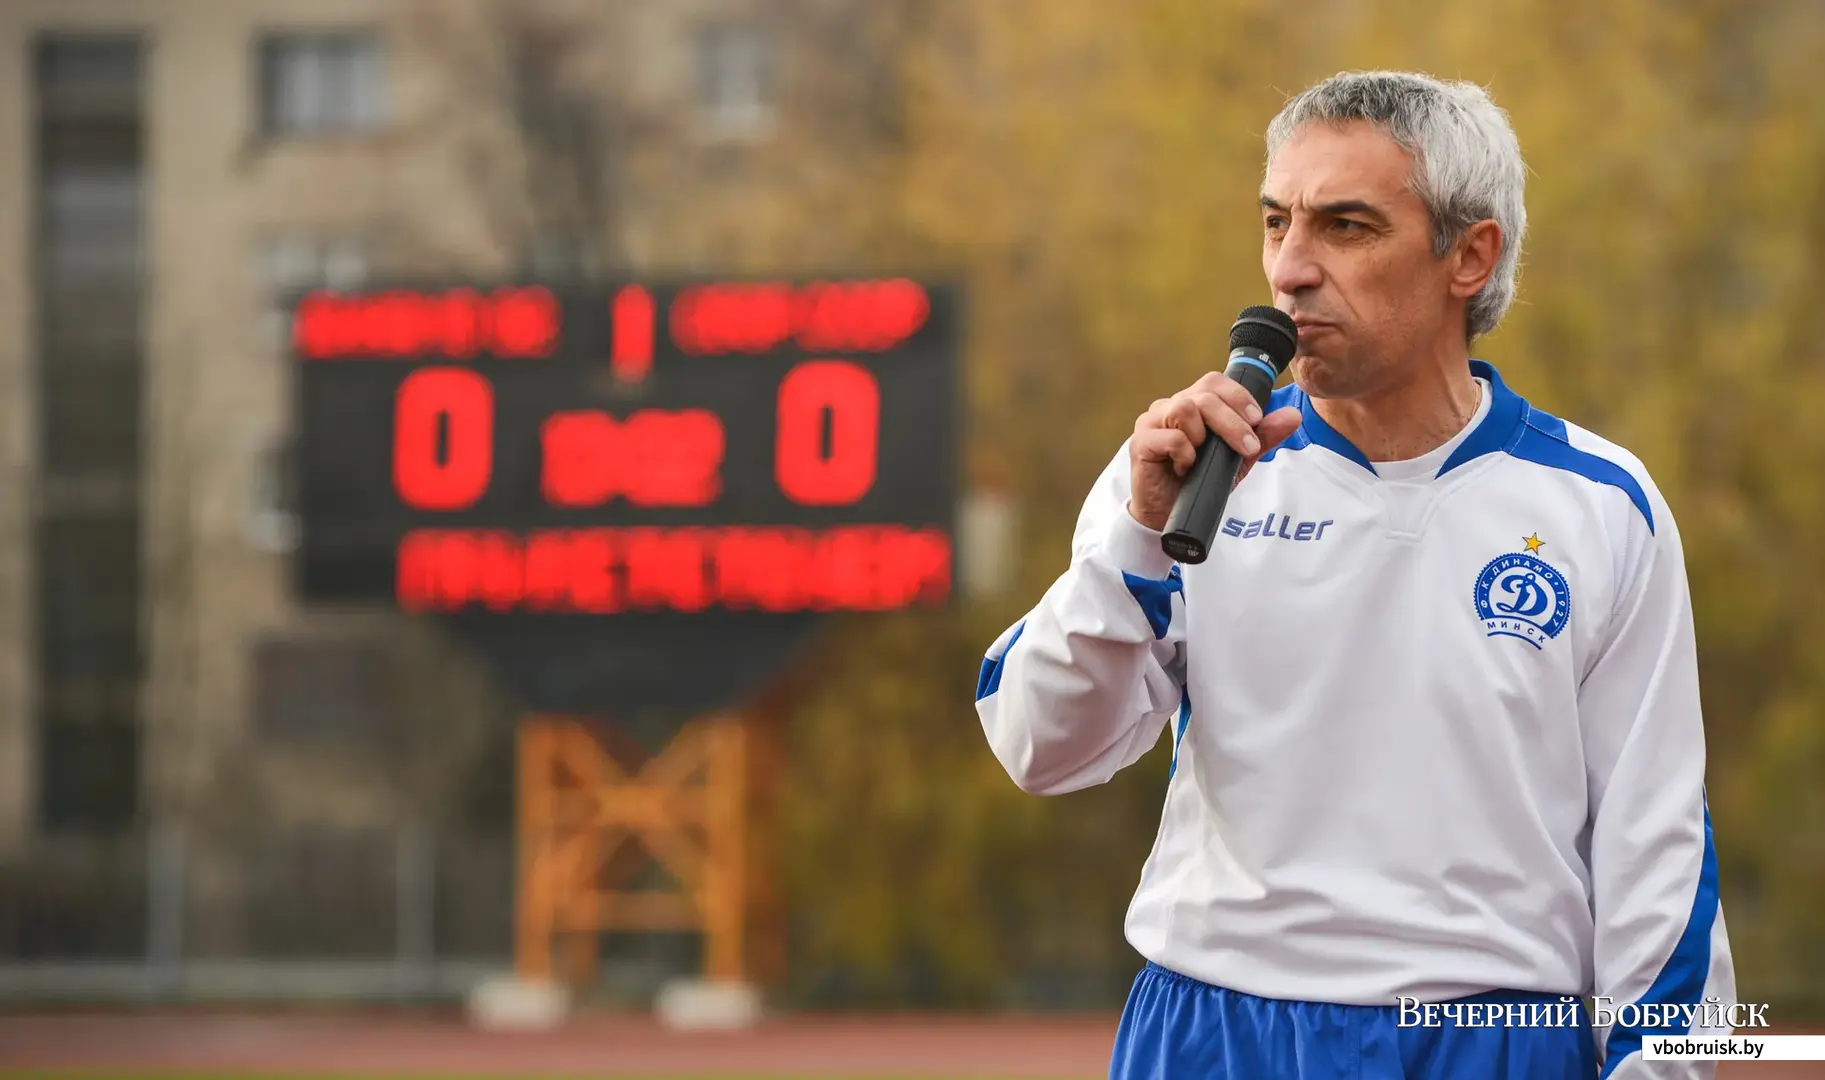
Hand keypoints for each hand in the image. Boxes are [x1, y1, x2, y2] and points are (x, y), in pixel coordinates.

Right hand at [1128, 372, 1302, 532]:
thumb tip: (1293, 415)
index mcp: (1192, 403)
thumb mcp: (1237, 458)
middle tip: (1248, 447)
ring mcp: (1152, 423)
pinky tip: (1187, 467)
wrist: (1169, 515)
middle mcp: (1169, 407)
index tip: (1256, 419)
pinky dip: (1185, 453)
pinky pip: (1169, 437)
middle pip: (1205, 395)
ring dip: (1205, 435)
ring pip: (1184, 409)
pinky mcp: (1141, 443)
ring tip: (1205, 457)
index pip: (1215, 382)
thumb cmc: (1200, 481)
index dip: (1238, 396)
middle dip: (1233, 421)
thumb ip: (1262, 436)